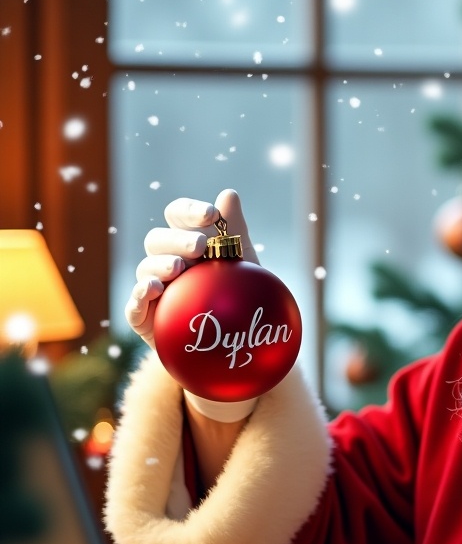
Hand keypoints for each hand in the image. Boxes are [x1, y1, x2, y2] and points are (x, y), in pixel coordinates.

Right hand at [125, 188, 261, 420]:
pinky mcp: (145, 318)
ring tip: (180, 268)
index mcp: (186, 243)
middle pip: (158, 239)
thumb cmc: (237, 301)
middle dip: (178, 238)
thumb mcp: (243, 266)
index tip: (212, 215)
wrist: (233, 350)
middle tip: (202, 245)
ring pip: (145, 268)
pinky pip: (135, 306)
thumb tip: (228, 194)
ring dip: (161, 264)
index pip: (178, 217)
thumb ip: (235, 231)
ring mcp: (152, 289)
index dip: (190, 212)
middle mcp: (165, 261)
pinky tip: (153, 290)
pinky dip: (140, 295)